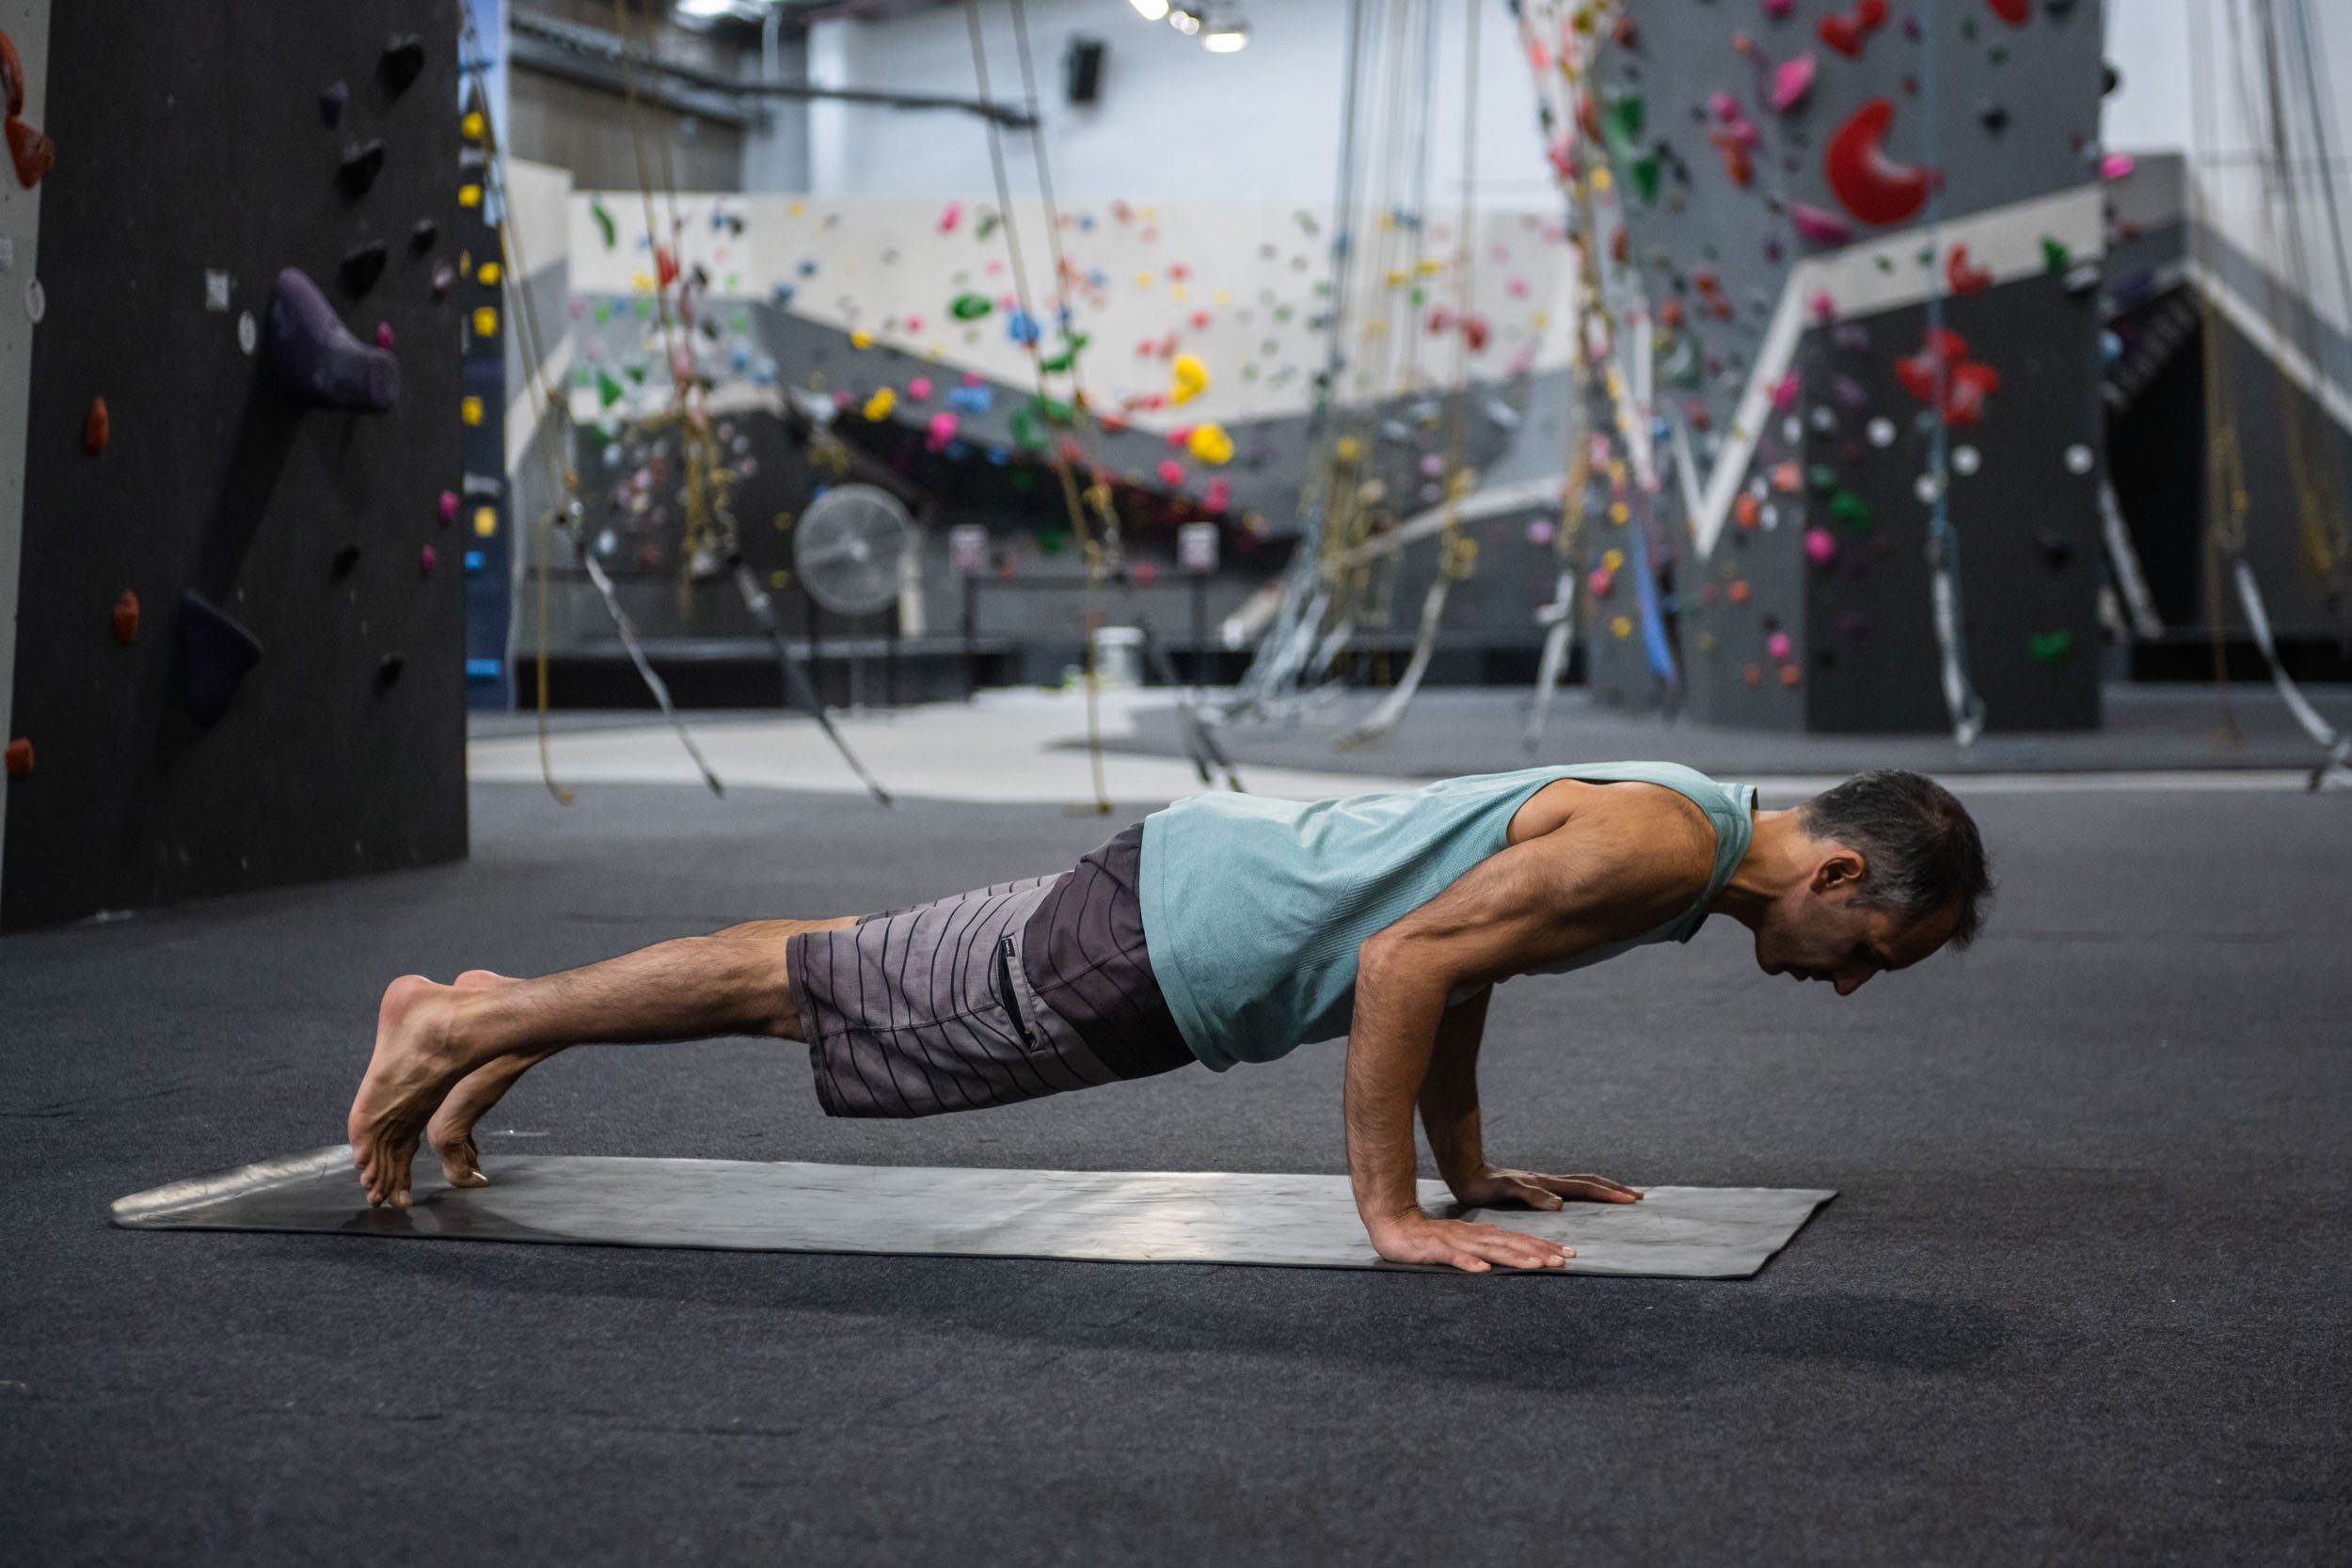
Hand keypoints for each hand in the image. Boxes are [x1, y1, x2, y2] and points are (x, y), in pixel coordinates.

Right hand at [1367, 1212, 1572, 1272]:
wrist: (1395, 1227)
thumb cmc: (1430, 1239)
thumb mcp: (1464, 1242)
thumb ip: (1485, 1246)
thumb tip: (1509, 1251)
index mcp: (1482, 1235)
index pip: (1519, 1239)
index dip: (1544, 1246)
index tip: (1568, 1254)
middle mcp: (1474, 1236)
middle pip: (1512, 1243)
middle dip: (1539, 1251)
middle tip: (1564, 1261)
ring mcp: (1457, 1242)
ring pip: (1490, 1250)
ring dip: (1514, 1257)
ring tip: (1536, 1265)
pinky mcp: (1437, 1250)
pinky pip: (1455, 1258)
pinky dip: (1470, 1263)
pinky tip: (1484, 1271)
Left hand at [1449, 1165, 1643, 1210]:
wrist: (1467, 1174)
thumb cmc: (1484, 1185)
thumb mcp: (1506, 1191)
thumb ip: (1531, 1195)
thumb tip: (1559, 1204)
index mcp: (1548, 1183)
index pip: (1586, 1188)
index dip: (1609, 1194)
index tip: (1632, 1199)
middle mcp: (1549, 1182)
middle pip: (1589, 1183)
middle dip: (1614, 1189)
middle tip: (1639, 1196)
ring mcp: (1544, 1183)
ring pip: (1581, 1185)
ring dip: (1603, 1189)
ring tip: (1619, 1195)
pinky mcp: (1536, 1187)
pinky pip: (1569, 1190)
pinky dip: (1585, 1193)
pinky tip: (1583, 1200)